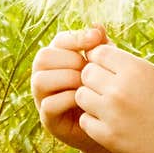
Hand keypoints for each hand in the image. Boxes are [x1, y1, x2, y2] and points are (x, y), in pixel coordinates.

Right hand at [30, 26, 110, 152]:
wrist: (112, 126)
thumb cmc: (107, 91)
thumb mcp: (107, 67)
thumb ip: (102, 47)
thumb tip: (97, 26)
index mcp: (59, 59)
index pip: (58, 41)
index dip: (75, 38)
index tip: (96, 39)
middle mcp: (45, 75)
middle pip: (43, 57)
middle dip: (69, 60)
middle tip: (89, 68)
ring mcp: (43, 98)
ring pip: (41, 80)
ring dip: (66, 78)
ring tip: (86, 84)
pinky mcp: (48, 119)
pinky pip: (49, 104)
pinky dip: (68, 99)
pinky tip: (85, 100)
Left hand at [76, 40, 153, 152]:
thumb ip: (129, 62)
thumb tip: (102, 48)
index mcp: (135, 69)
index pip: (98, 52)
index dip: (101, 58)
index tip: (109, 67)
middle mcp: (120, 90)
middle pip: (86, 72)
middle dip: (94, 76)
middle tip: (107, 85)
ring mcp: (112, 114)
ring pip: (81, 95)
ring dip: (91, 97)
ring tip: (107, 102)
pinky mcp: (108, 137)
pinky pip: (85, 120)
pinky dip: (93, 119)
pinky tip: (108, 120)